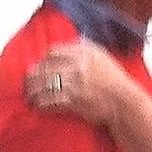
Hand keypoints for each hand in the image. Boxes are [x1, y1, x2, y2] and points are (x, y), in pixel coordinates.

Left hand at [25, 39, 140, 128]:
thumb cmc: (115, 81)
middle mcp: (78, 66)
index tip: (39, 67)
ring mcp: (75, 84)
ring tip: (30, 97)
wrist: (124, 103)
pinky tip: (38, 106)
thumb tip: (68, 45)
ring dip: (34, 92)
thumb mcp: (103, 57)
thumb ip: (85, 48)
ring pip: (44, 85)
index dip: (43, 60)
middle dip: (33, 77)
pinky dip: (42, 104)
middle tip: (27, 83)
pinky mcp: (73, 101)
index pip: (54, 52)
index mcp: (85, 53)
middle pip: (45, 68)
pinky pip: (50, 101)